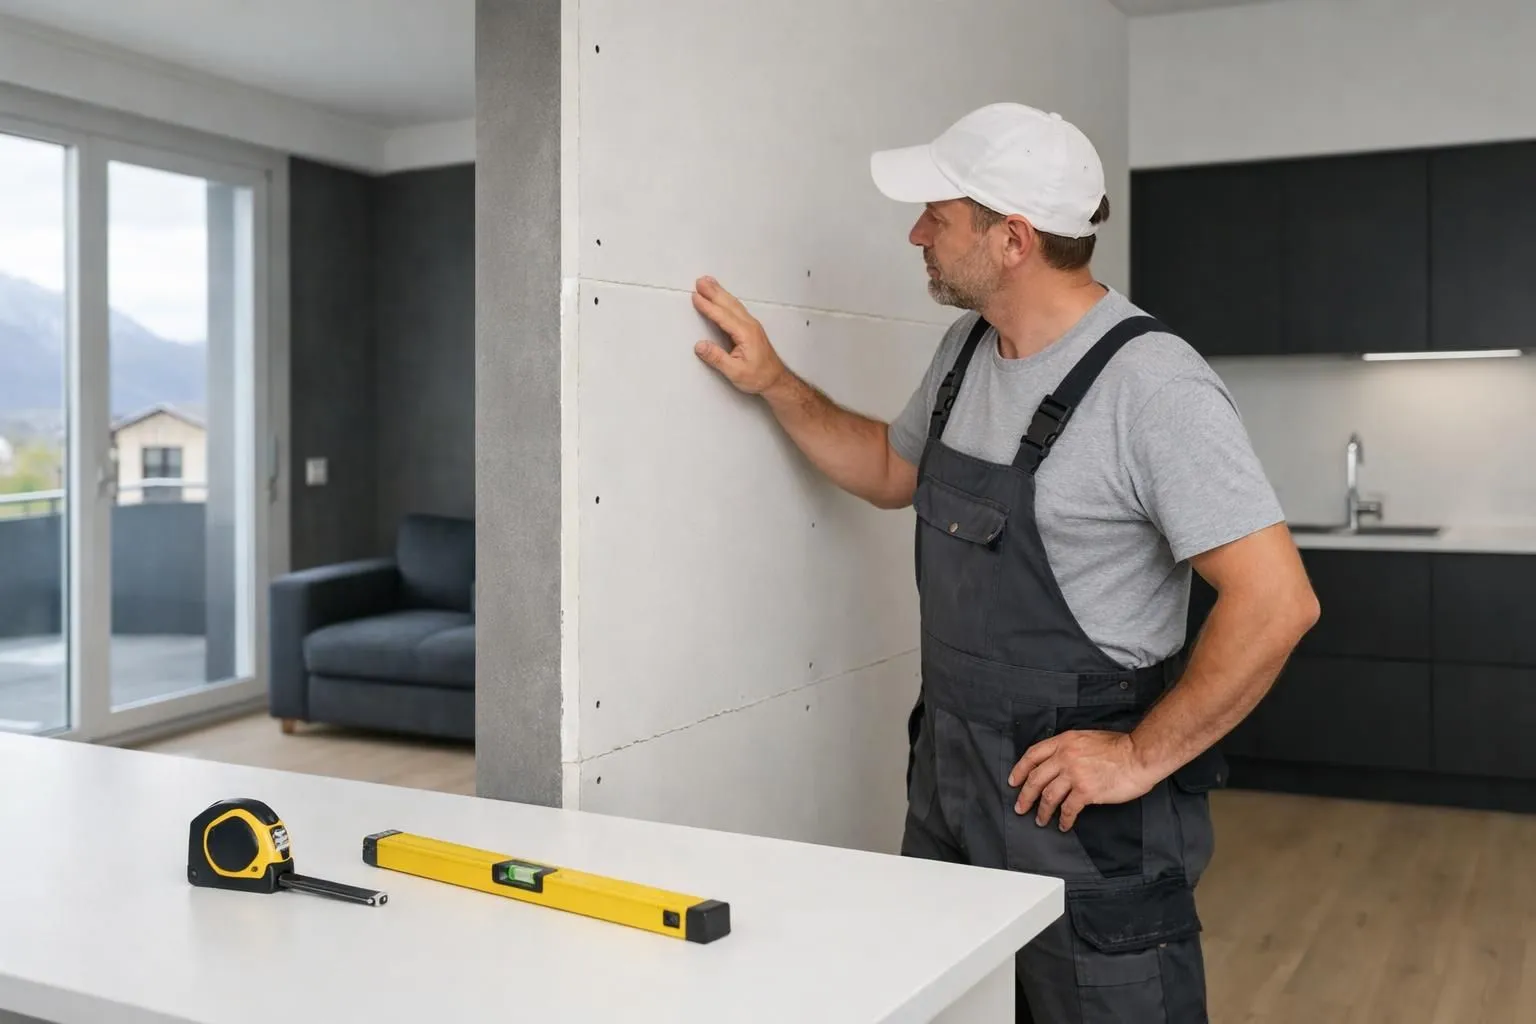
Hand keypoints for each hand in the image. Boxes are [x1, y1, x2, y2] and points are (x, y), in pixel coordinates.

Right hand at [692, 276, 787, 395]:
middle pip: (729, 304)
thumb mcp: (735, 372)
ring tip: (708, 282)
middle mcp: (750, 325)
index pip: (723, 316)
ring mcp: (752, 325)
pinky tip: (722, 296)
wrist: (776, 380)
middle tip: (700, 281)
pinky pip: (737, 308)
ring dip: (720, 292)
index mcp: (745, 334)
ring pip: (734, 304)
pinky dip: (727, 299)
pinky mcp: (751, 328)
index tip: (695, 296)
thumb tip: (699, 345)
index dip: (708, 306)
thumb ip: (717, 358)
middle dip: (714, 292)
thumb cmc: (758, 377)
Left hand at [1008, 731, 1158, 831]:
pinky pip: (1068, 809)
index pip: (1033, 755)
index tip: (1014, 781)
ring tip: (1040, 820)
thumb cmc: (1119, 747)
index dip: (1020, 770)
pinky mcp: (1086, 791)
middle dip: (1025, 795)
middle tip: (1020, 807)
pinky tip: (1064, 825)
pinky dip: (1064, 819)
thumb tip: (1058, 762)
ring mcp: (1074, 774)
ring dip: (1042, 811)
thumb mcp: (1087, 738)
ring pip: (1048, 796)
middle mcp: (1065, 757)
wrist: (1138, 755)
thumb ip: (1069, 748)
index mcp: (1065, 742)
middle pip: (1036, 778)